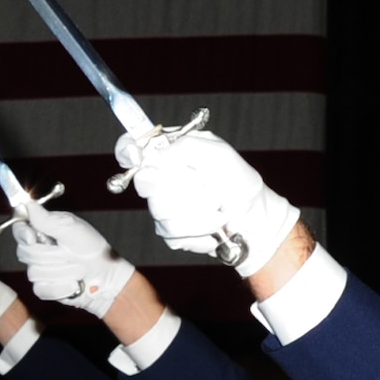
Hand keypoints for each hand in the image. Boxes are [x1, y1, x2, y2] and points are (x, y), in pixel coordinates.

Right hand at [13, 207, 135, 318]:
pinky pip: (41, 288)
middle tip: (68, 253)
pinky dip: (61, 287)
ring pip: (34, 272)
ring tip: (77, 269)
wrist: (106, 276)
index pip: (20, 228)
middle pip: (24, 252)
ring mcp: (39, 270)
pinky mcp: (43, 288)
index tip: (32, 238)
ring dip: (61, 271)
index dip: (22, 233)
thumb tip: (28, 204)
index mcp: (44, 231)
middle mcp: (38, 250)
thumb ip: (47, 220)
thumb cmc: (92, 250)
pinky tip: (73, 283)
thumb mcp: (72, 230)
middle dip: (50, 255)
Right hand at [116, 129, 298, 278]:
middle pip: (145, 183)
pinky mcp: (167, 231)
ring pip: (161, 211)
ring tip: (217, 206)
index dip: (127, 150)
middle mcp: (161, 178)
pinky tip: (212, 222)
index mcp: (170, 153)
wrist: (252, 218)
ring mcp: (161, 206)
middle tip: (205, 185)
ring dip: (197, 210)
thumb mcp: (218, 153)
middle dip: (181, 187)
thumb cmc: (238, 181)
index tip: (134, 155)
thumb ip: (187, 148)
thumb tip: (159, 157)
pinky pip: (171, 232)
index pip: (132, 147)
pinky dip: (198, 228)